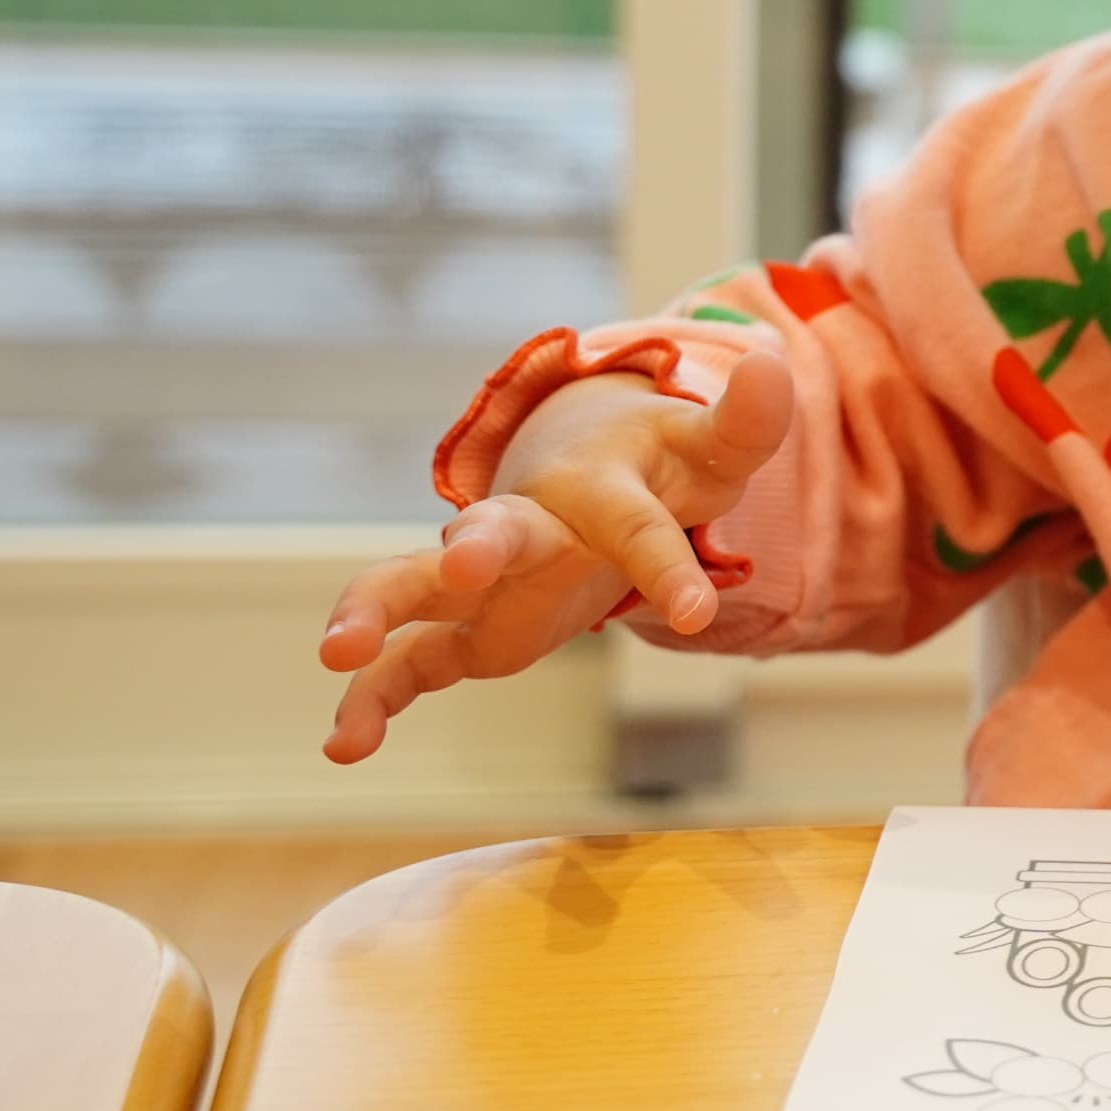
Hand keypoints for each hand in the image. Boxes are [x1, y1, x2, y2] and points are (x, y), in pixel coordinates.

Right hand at [318, 352, 794, 763]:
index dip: (670, 568)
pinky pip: (408, 664)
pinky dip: (373, 699)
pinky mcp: (463, 630)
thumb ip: (747, 421)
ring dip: (376, 611)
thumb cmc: (660, 468)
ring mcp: (482, 581)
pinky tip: (344, 746)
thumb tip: (773, 364)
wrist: (590, 475)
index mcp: (599, 491)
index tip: (696, 614)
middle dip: (478, 544)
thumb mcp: (712, 450)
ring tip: (337, 651)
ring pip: (411, 585)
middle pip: (494, 530)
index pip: (639, 528)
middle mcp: (526, 527)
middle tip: (463, 563)